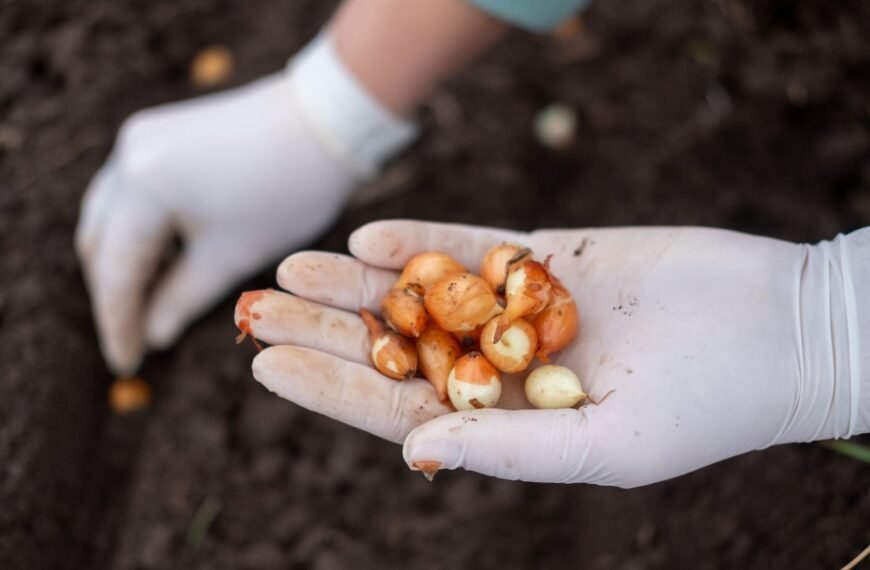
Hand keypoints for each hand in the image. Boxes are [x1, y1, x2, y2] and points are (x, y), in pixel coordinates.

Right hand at [75, 36, 414, 372]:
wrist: (326, 121)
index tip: (126, 364)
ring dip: (124, 261)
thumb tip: (153, 337)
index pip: (115, 272)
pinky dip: (141, 230)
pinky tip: (163, 259)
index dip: (119, 324)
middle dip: (115, 293)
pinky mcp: (161, 132)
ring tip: (148, 305)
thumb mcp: (231, 256)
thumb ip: (182, 299)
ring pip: (113, 215)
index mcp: (141, 187)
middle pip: (101, 241)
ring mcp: (142, 139)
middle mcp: (128, 156)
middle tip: (135, 338)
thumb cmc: (286, 192)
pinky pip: (133, 191)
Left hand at [239, 220, 866, 486]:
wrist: (780, 330)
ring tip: (291, 266)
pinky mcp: (551, 257)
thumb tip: (414, 452)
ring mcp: (522, 306)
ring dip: (359, 282)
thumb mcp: (607, 446)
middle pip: (395, 348)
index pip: (398, 409)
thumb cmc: (706, 408)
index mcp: (507, 422)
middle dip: (326, 329)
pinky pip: (474, 247)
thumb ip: (511, 448)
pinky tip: (369, 237)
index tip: (266, 366)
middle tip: (254, 308)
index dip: (330, 388)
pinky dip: (424, 242)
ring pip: (423, 294)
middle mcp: (503, 364)